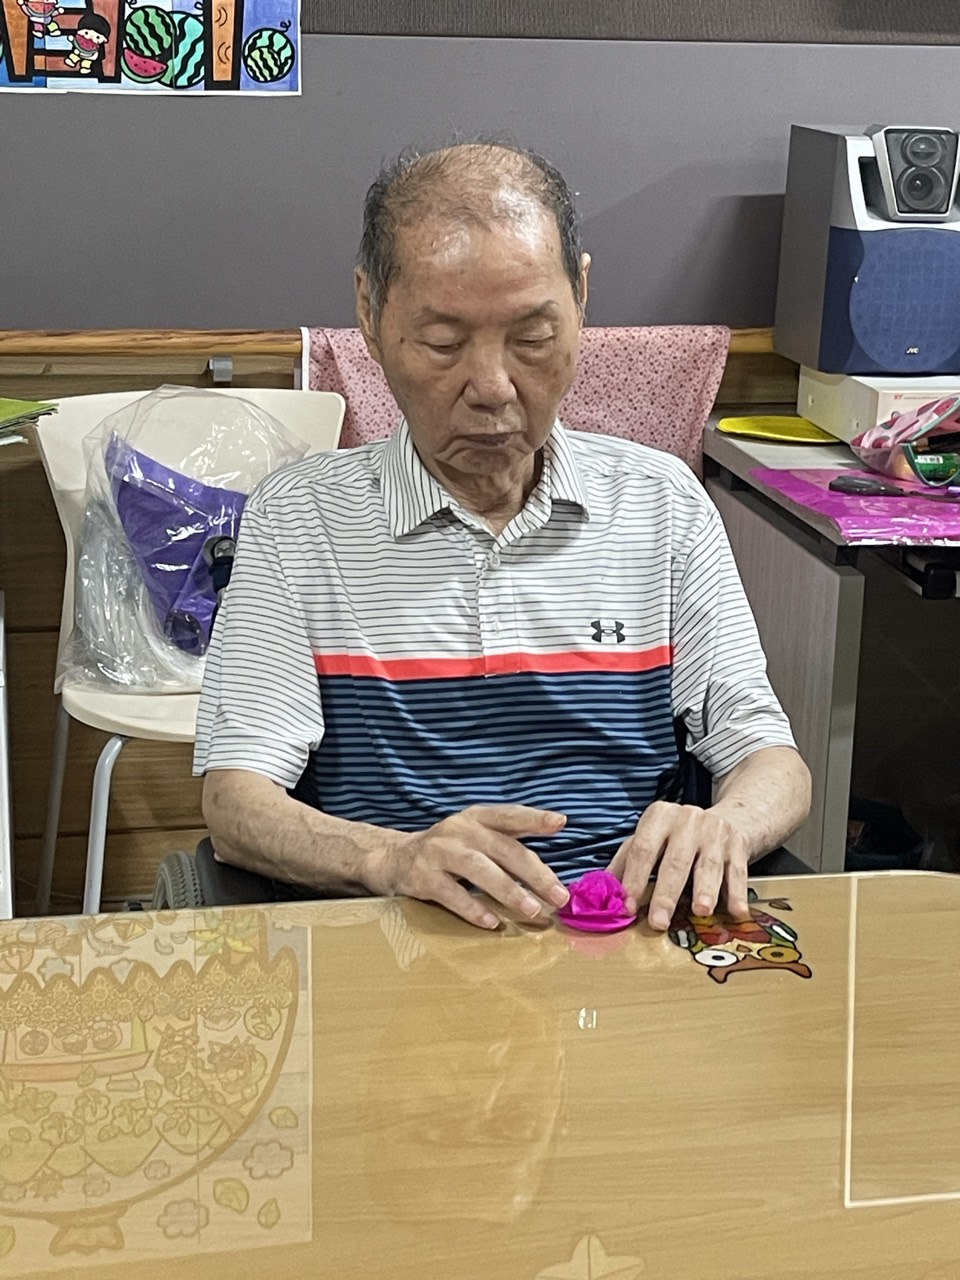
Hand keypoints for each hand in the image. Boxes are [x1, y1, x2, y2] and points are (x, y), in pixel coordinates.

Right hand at [373, 804, 570, 929]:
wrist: (394, 858)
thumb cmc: (448, 849)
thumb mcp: (475, 833)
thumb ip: (510, 834)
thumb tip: (556, 827)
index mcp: (476, 818)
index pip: (509, 815)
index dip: (534, 818)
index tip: (559, 822)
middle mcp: (459, 830)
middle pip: (503, 849)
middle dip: (534, 873)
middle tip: (558, 895)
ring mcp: (439, 852)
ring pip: (479, 870)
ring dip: (508, 890)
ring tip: (531, 909)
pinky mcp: (423, 877)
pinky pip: (452, 894)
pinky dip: (473, 909)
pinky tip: (492, 922)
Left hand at [607, 801, 749, 931]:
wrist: (726, 819)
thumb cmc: (677, 836)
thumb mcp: (649, 838)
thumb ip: (625, 863)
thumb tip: (602, 893)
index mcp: (659, 816)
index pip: (643, 849)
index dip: (635, 878)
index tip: (629, 906)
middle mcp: (688, 820)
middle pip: (675, 861)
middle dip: (666, 893)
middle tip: (659, 921)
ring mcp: (715, 833)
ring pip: (708, 866)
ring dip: (705, 890)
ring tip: (701, 910)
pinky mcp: (739, 847)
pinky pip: (738, 872)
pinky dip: (737, 893)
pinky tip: (737, 911)